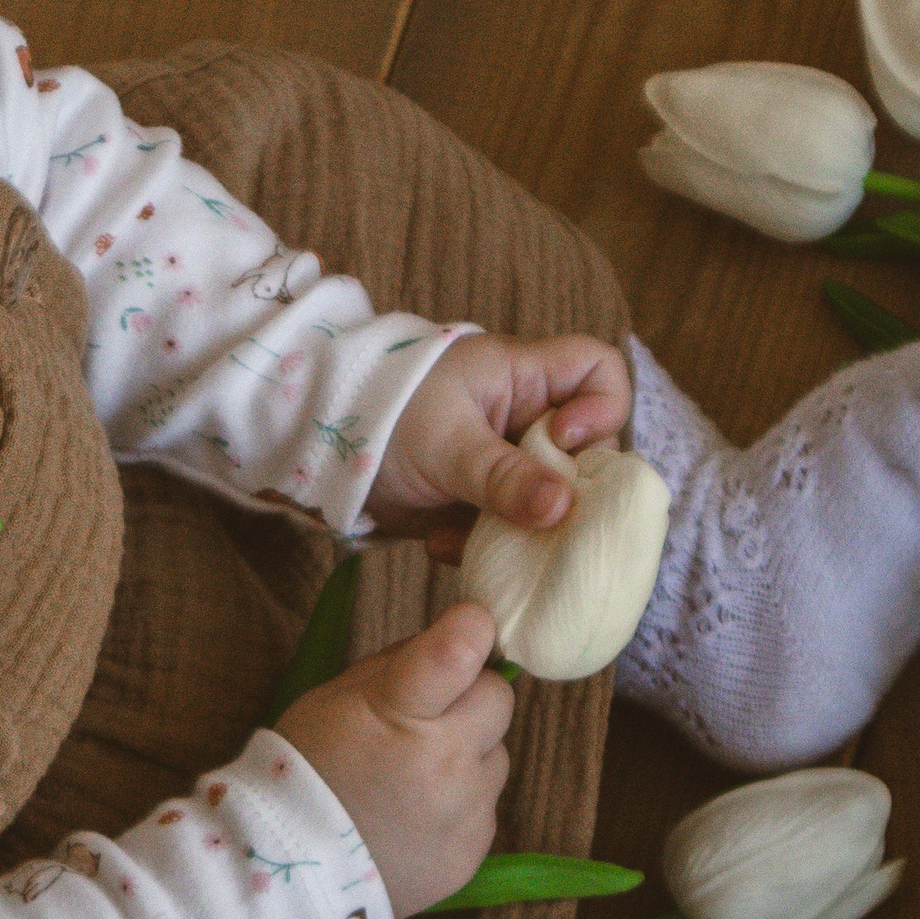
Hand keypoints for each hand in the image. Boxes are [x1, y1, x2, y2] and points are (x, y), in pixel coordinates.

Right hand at [276, 601, 511, 914]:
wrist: (293, 873)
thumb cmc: (306, 771)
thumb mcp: (332, 700)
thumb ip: (397, 665)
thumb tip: (454, 638)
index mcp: (398, 715)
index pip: (459, 653)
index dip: (472, 628)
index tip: (471, 624)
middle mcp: (444, 761)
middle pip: (498, 698)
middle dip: (469, 698)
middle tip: (427, 718)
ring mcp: (465, 810)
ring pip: (495, 756)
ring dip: (465, 755)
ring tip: (413, 779)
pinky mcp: (475, 848)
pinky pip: (484, 805)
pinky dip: (458, 803)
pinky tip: (415, 816)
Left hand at [365, 333, 633, 558]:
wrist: (315, 451)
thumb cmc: (381, 417)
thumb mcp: (446, 445)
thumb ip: (504, 477)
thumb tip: (563, 509)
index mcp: (523, 377)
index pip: (598, 371)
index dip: (604, 407)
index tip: (568, 442)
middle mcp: (524, 419)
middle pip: (588, 451)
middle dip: (567, 493)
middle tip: (537, 519)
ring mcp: (505, 464)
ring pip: (552, 502)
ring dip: (522, 532)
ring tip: (475, 539)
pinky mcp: (480, 504)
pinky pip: (509, 531)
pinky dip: (483, 547)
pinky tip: (442, 546)